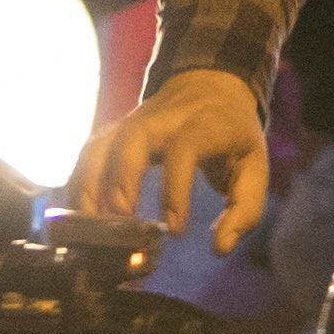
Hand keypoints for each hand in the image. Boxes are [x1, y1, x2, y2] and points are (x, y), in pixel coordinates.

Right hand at [78, 65, 268, 250]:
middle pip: (133, 137)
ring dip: (91, 185)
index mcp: (203, 124)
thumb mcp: (254, 166)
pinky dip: (78, 182)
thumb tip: (219, 248)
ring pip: (102, 144)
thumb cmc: (232, 135)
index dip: (176, 189)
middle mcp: (163, 118)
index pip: (184, 148)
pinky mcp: (115, 130)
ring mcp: (133, 121)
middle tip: (122, 222)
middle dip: (122, 180)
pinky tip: (79, 216)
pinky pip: (88, 152)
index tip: (175, 231)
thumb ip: (244, 209)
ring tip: (91, 227)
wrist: (211, 85)